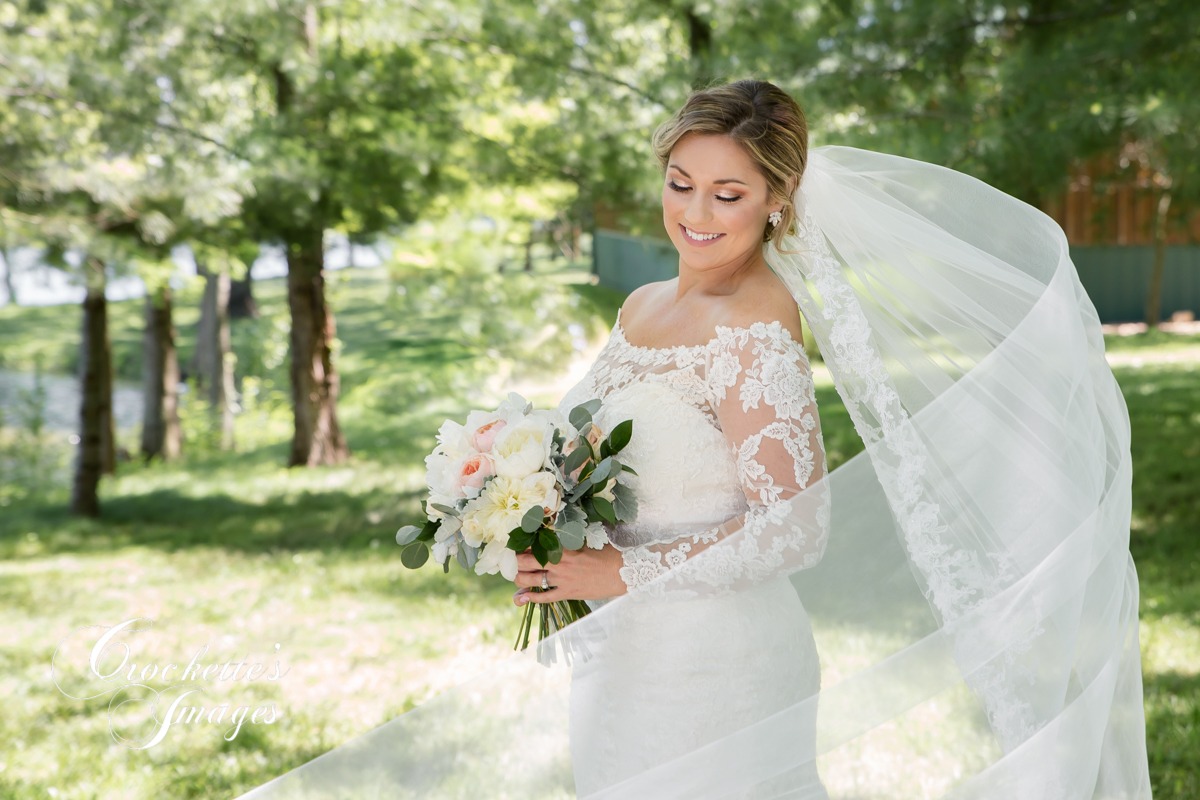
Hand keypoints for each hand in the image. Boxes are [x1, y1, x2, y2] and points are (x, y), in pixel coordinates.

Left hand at [512, 545, 627, 604]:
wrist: (623, 572)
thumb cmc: (607, 554)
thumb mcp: (585, 543)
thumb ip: (568, 543)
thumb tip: (554, 540)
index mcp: (563, 546)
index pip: (534, 544)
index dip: (521, 544)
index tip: (515, 544)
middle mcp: (558, 562)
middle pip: (525, 561)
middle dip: (514, 561)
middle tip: (511, 561)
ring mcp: (562, 579)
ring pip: (530, 579)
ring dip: (519, 578)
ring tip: (516, 576)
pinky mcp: (568, 593)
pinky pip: (544, 597)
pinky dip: (531, 597)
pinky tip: (522, 597)